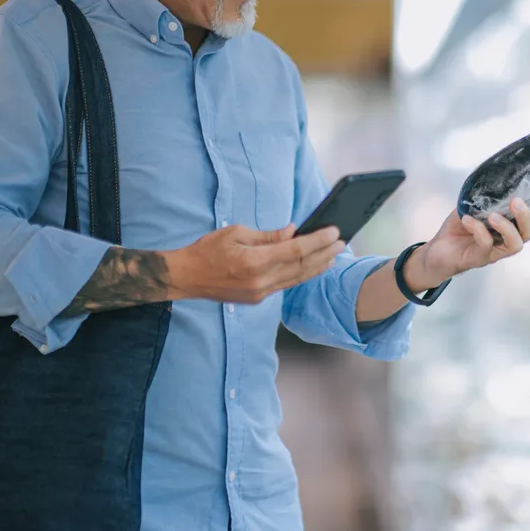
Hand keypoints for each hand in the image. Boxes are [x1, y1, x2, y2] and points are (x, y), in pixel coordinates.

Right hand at [168, 224, 345, 303]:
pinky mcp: (258, 299)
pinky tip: (312, 267)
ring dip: (317, 267)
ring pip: (297, 279)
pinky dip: (302, 275)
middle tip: (342, 242)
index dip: (318, 241)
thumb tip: (293, 231)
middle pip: (301, 266)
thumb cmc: (207, 250)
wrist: (187, 278)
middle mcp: (260, 280)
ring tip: (334, 256)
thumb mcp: (236, 233)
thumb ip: (268, 236)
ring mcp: (260, 293)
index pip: (296, 250)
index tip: (333, 232)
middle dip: (324, 253)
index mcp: (254, 261)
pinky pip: (286, 285)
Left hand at [403, 197, 529, 290]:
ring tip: (493, 215)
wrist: (437, 251)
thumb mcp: (474, 205)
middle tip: (516, 201)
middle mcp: (508, 241)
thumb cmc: (460, 227)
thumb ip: (487, 193)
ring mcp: (495, 252)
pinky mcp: (479, 259)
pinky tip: (467, 219)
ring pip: (515, 244)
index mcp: (513, 227)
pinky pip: (485, 245)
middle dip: (527, 216)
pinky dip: (478, 230)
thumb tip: (497, 170)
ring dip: (507, 228)